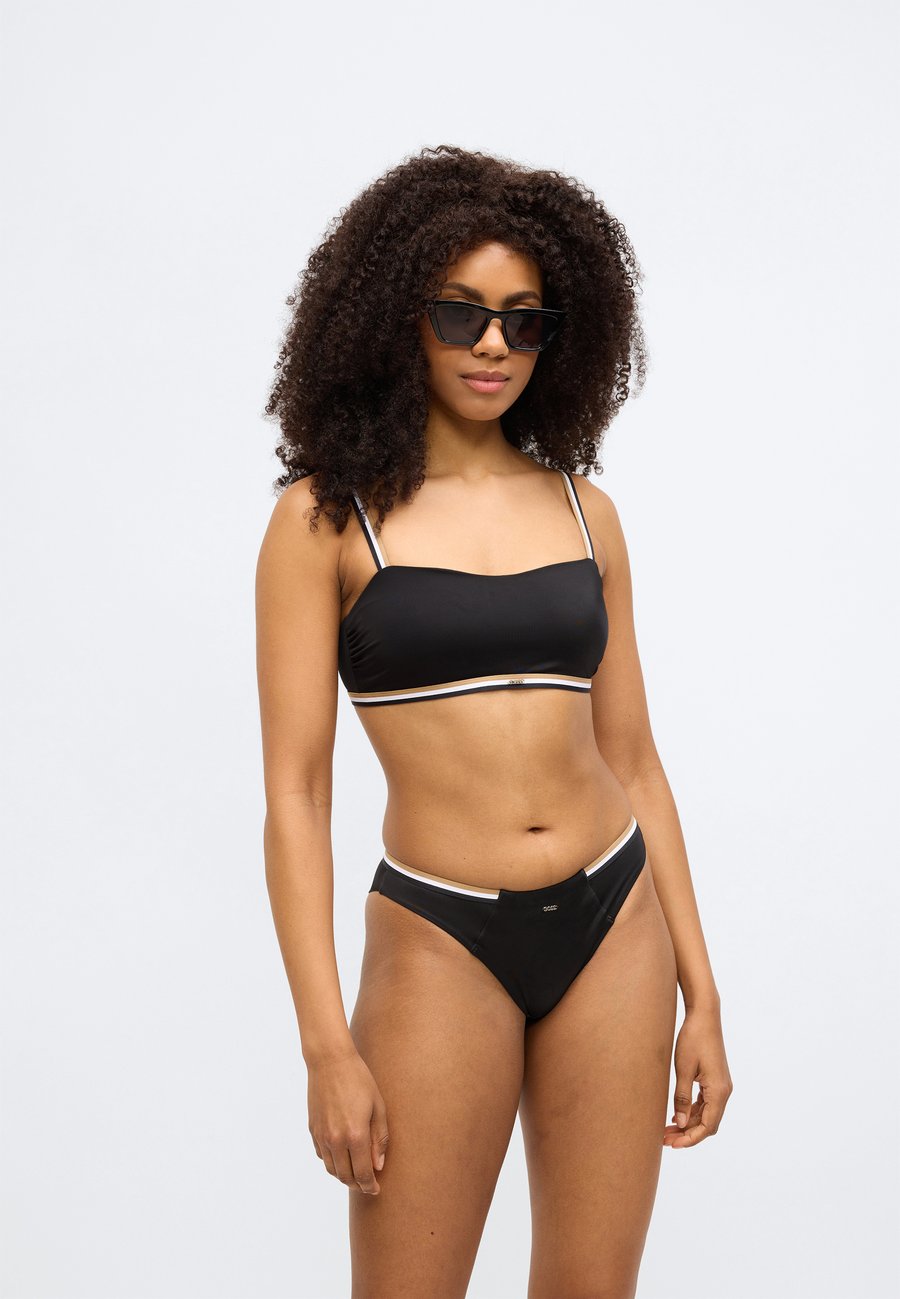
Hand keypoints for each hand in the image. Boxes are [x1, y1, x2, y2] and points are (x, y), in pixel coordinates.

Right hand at [307, 1049, 388, 1193]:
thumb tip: (378, 1165)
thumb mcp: (378, 1107)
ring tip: (356, 1173)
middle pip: (346, 1176)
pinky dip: (332, 1162)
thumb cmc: (359, 1079)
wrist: (330, 1061)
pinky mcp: (313, 1130)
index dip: (370, 1185)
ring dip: (344, 1176)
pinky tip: (342, 1156)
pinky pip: (322, 1155)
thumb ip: (380, 1139)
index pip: (363, 1173)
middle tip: (368, 1184)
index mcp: (355, 1135)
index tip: (376, 1190)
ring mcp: (321, 1135)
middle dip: (358, 1184)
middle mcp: (336, 1140)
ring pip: (331, 1169)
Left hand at [663, 1003, 732, 1148]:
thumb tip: (680, 1124)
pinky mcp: (715, 1080)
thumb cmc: (693, 1039)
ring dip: (688, 1124)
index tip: (672, 1145)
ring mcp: (721, 1086)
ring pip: (706, 1114)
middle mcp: (724, 1091)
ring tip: (666, 1130)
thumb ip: (682, 1098)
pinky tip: (676, 1115)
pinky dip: (692, 1112)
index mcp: (719, 1091)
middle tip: (664, 1140)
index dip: (690, 1139)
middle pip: (708, 1124)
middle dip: (687, 1134)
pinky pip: (706, 1103)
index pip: (707, 1126)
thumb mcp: (683, 1069)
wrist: (705, 1015)